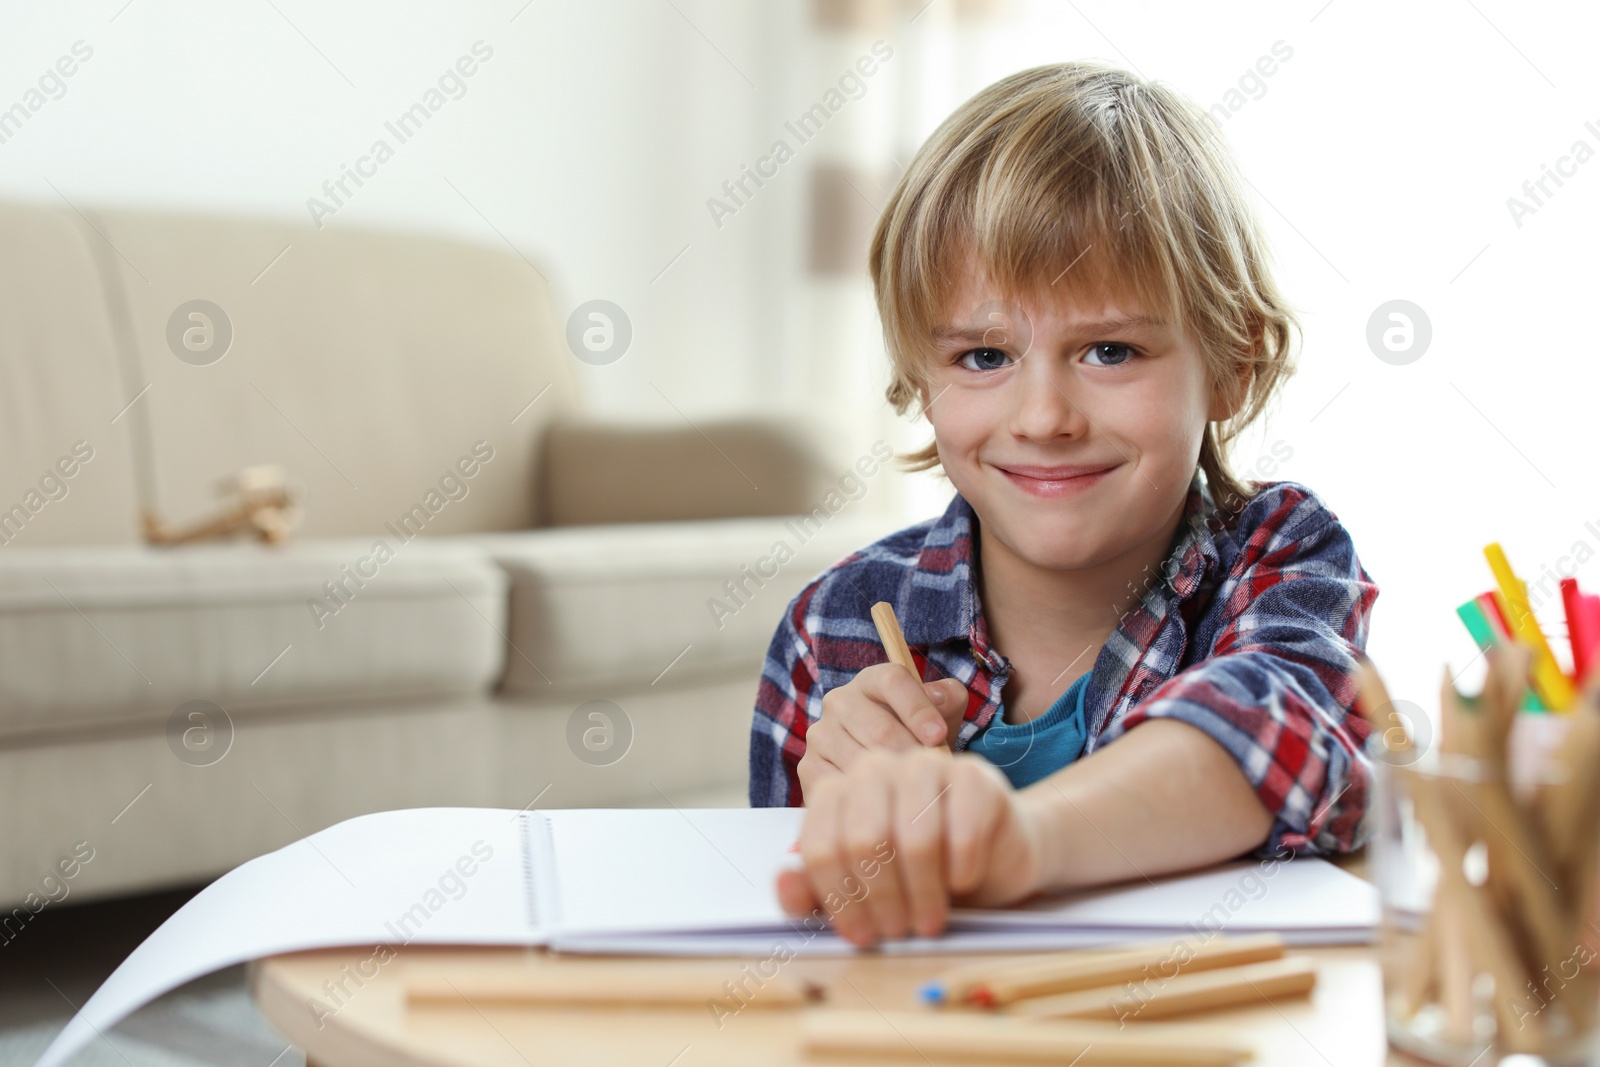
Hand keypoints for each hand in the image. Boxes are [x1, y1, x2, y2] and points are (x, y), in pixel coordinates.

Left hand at [776, 747, 1044, 945]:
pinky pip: (962, 834)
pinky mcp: (974, 776)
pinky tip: (962, 881)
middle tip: (900, 931)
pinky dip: (962, 872)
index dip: (839, 902)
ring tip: (930, 920)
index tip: (861, 935)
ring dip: (924, 894)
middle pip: (864, 843)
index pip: (820, 848)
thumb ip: (813, 891)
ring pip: (914, 840)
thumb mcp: (859, 893)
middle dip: (882, 901)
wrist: (989, 857)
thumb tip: (785, 879)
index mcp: (838, 791)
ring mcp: (926, 765)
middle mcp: (876, 768)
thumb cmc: (916, 877)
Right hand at [797, 664, 968, 797]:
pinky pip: (841, 786)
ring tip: (914, 791)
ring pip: (862, 762)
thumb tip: (937, 700)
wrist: (884, 768)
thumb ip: (947, 698)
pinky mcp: (809, 767)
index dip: (918, 708)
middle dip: (912, 756)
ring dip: (893, 781)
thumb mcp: (940, 714)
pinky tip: (885, 803)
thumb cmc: (917, 737)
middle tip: (931, 777)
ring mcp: (820, 735)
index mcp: (872, 681)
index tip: (938, 735)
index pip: (893, 681)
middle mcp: (840, 701)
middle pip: (881, 730)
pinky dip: (866, 798)